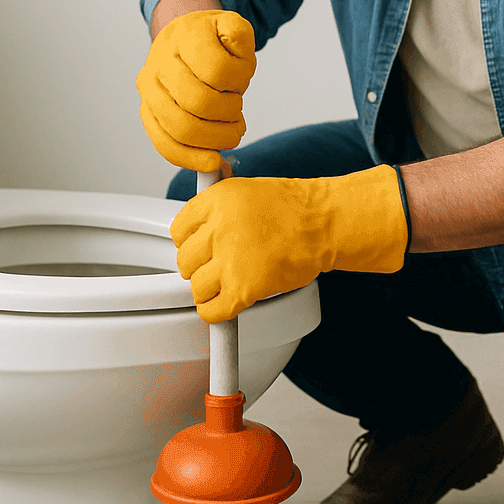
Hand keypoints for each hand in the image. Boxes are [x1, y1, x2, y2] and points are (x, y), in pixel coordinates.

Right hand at [136, 10, 255, 171]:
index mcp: (185, 37)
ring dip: (214, 139)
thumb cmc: (210, 41)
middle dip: (227, 115)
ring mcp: (150, 91)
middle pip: (197, 102)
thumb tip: (236, 49)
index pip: (216, 70)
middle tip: (238, 117)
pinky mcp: (148, 114)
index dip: (237, 83)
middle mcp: (160, 63)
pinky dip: (190, 158)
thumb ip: (239, 33)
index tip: (241, 86)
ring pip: (180, 127)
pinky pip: (165, 144)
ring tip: (230, 134)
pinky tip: (211, 161)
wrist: (180, 41)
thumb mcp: (231, 26)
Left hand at [170, 165, 408, 321]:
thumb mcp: (247, 190)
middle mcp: (219, 228)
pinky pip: (212, 310)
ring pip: (197, 287)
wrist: (325, 224)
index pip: (178, 230)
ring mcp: (231, 260)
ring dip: (208, 290)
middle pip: (185, 261)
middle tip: (216, 267)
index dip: (189, 242)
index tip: (199, 248)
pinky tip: (226, 304)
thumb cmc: (294, 208)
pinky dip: (216, 312)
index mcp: (217, 200)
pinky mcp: (244, 288)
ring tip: (226, 285)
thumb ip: (218, 206)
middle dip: (199, 267)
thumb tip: (197, 222)